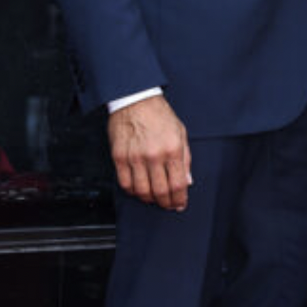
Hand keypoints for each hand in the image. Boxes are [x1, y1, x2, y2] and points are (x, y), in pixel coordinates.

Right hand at [108, 94, 190, 209]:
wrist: (135, 100)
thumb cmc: (159, 115)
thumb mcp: (181, 133)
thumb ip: (185, 158)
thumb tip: (187, 181)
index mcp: (172, 149)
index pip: (178, 184)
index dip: (180, 198)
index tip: (180, 204)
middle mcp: (154, 155)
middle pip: (161, 191)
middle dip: (166, 203)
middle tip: (169, 205)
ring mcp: (135, 158)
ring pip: (142, 191)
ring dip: (150, 199)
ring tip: (155, 199)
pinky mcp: (119, 158)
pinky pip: (125, 183)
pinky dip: (133, 192)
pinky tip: (140, 190)